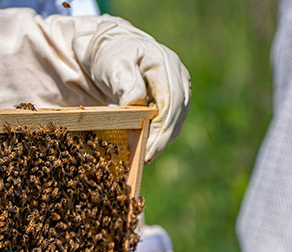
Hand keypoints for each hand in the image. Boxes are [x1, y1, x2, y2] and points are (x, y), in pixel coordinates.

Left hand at [73, 18, 190, 161]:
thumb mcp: (114, 65)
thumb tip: (135, 104)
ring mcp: (178, 87)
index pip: (169, 101)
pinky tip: (145, 147)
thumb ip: (126, 82)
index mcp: (164, 63)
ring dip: (161, 140)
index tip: (149, 149)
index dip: (160, 128)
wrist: (114, 51)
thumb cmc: (112, 57)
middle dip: (161, 139)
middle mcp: (177, 75)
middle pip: (176, 114)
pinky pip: (170, 122)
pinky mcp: (173, 99)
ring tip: (143, 157)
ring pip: (176, 120)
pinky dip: (159, 136)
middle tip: (145, 159)